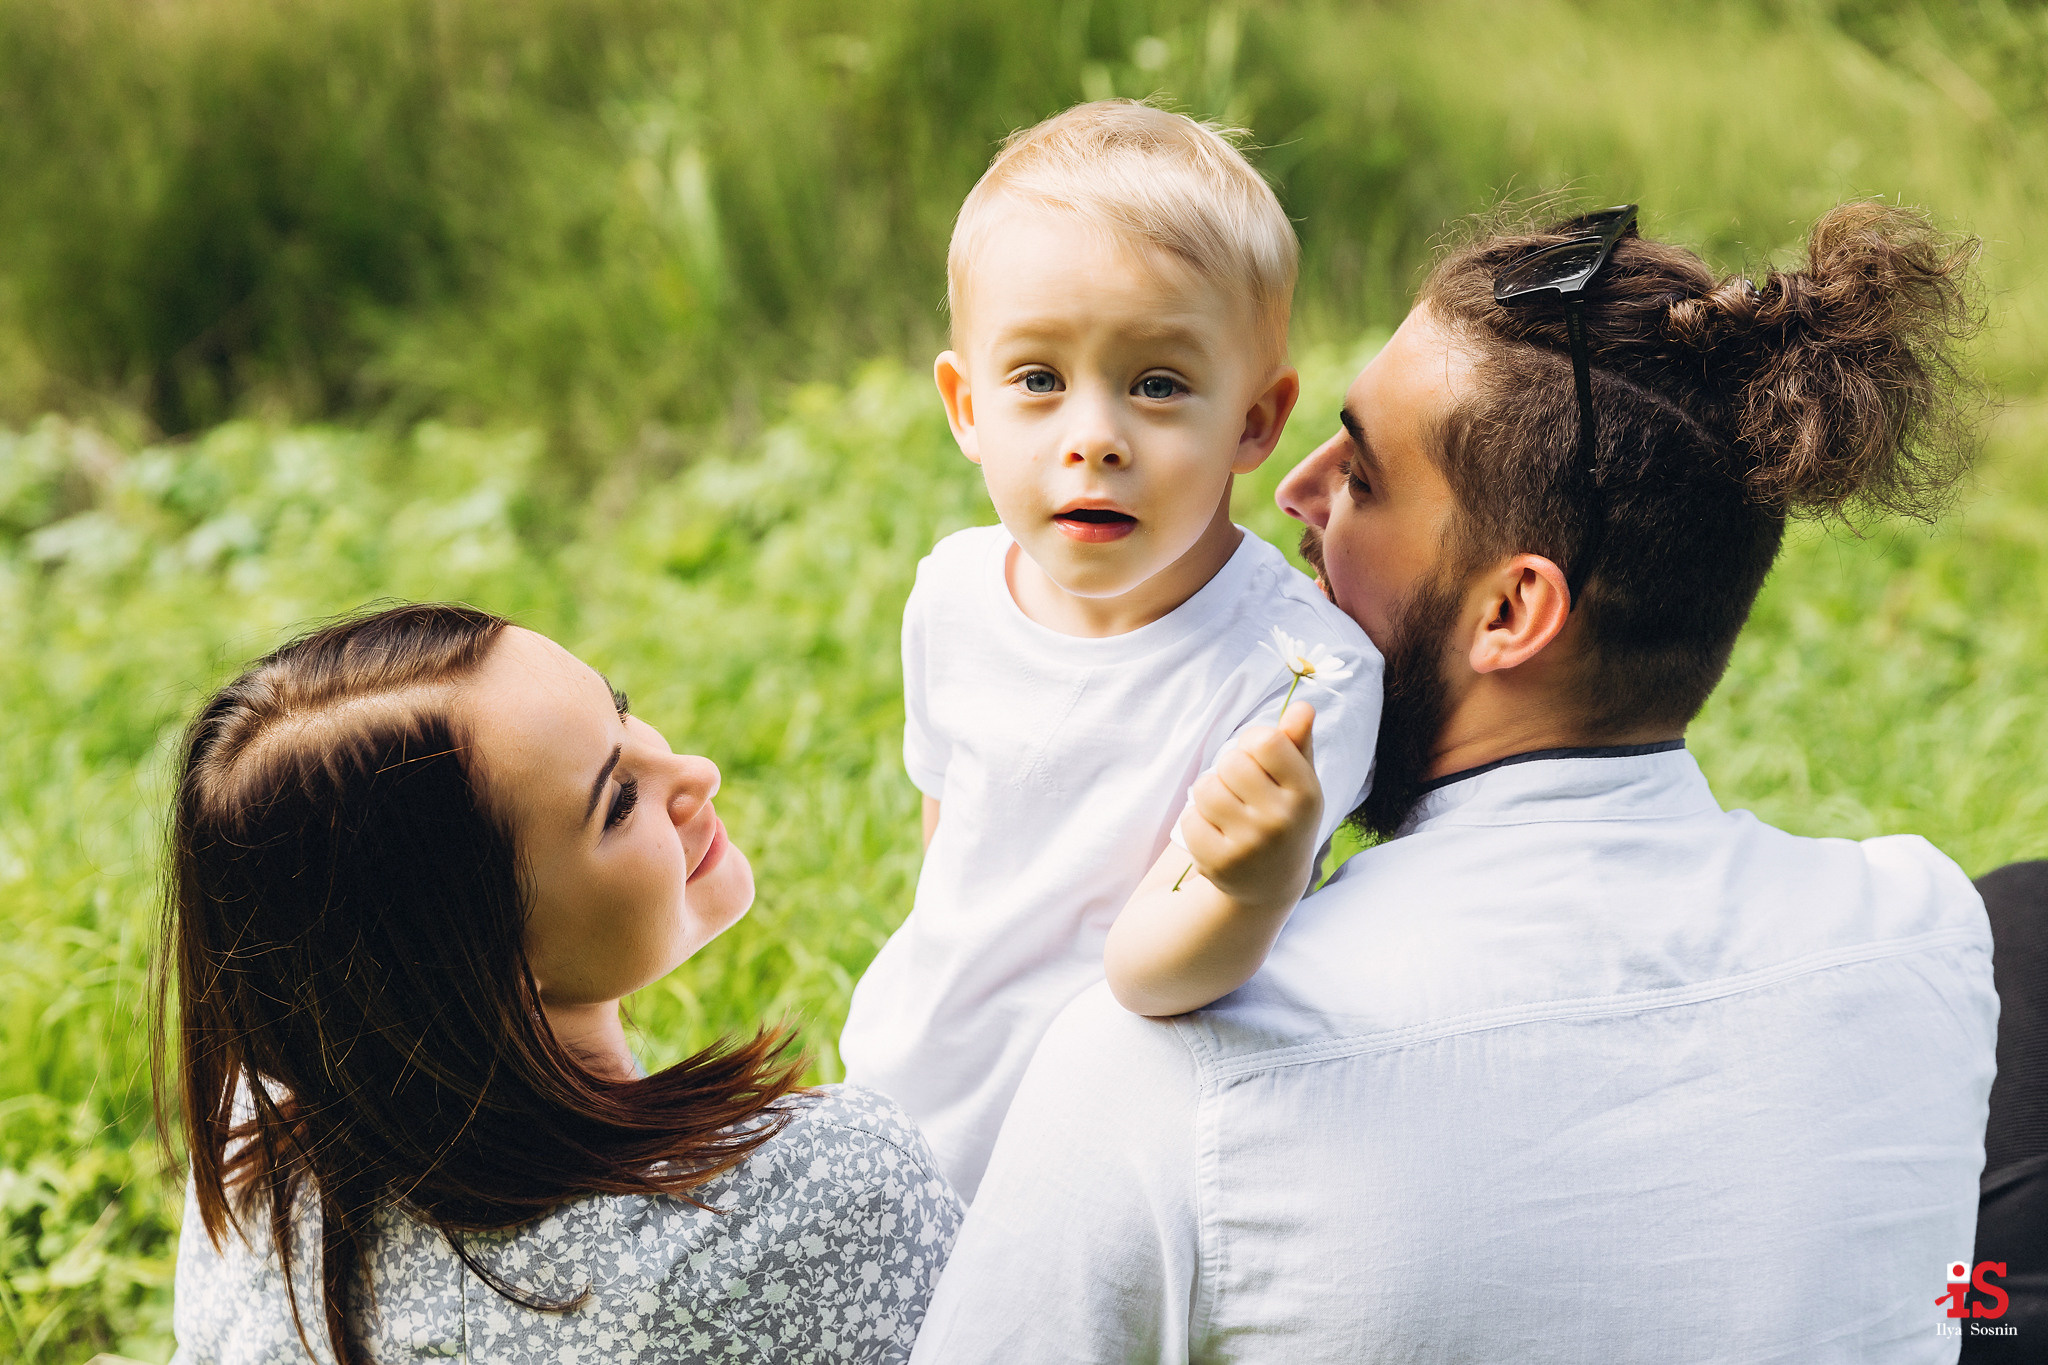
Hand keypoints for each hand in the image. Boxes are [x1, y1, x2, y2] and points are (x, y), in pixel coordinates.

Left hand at [1179, 702, 1322, 912]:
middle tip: (1243, 792)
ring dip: (1211, 794)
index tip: (1258, 759)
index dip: (1253, 743)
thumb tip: (1302, 706)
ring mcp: (1250, 846)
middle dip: (1230, 770)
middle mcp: (1281, 821)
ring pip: (1205, 788)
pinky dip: (1197, 821)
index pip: (1265, 741)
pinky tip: (1217, 834)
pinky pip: (1189, 818)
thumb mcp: (1299, 781)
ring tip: (1229, 812)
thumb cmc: (1284, 816)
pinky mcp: (1219, 864)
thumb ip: (1297, 741)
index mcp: (1306, 794)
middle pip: (1231, 762)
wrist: (1271, 882)